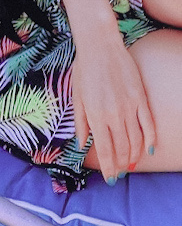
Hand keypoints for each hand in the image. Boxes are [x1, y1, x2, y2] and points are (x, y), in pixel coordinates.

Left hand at [72, 31, 156, 179]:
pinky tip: (148, 149)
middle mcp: (113, 114)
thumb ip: (80, 123)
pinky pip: (148, 124)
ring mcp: (129, 106)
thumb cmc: (84, 71)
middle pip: (122, 148)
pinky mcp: (140, 98)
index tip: (110, 178)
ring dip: (134, 156)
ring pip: (136, 140)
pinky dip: (150, 139)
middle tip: (120, 174)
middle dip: (121, 165)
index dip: (109, 167)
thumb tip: (82, 144)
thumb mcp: (76, 97)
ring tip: (132, 165)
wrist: (100, 47)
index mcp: (95, 116)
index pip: (105, 150)